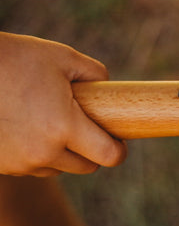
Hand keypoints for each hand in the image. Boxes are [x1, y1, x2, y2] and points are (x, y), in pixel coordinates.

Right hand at [0, 33, 126, 176]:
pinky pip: (30, 166)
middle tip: (84, 127)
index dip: (118, 150)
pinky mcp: (1, 165)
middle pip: (87, 167)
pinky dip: (33, 152)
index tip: (118, 141)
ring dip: (61, 152)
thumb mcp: (60, 57)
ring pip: (58, 168)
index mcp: (64, 127)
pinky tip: (24, 127)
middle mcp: (43, 152)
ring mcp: (19, 162)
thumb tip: (111, 91)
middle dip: (91, 150)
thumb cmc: (12, 58)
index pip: (109, 156)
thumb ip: (94, 74)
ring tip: (47, 121)